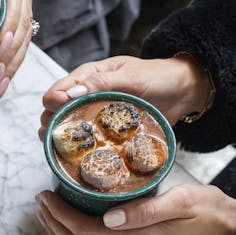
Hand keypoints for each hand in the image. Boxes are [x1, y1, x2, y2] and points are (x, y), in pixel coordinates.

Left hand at [0, 0, 36, 100]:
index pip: (13, 1)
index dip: (8, 25)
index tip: (0, 45)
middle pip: (21, 30)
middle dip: (8, 58)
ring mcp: (24, 4)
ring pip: (24, 41)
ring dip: (11, 66)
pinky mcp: (22, 13)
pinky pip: (21, 41)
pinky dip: (12, 62)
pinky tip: (0, 81)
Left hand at [35, 186, 235, 234]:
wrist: (231, 232)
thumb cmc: (208, 209)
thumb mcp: (180, 200)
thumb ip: (144, 209)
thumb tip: (107, 216)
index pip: (85, 232)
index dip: (60, 214)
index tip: (46, 194)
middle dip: (54, 225)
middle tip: (41, 201)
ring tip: (49, 214)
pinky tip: (73, 227)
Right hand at [39, 55, 211, 138]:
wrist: (183, 91)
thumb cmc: (158, 77)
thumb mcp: (130, 77)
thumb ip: (101, 84)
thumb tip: (68, 95)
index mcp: (89, 76)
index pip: (57, 90)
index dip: (52, 105)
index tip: (59, 118)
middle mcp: (88, 95)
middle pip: (57, 112)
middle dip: (53, 126)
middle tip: (57, 141)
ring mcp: (98, 113)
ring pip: (71, 128)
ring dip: (65, 139)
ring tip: (65, 152)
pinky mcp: (109, 129)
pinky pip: (91, 139)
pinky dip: (84, 148)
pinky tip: (83, 158)